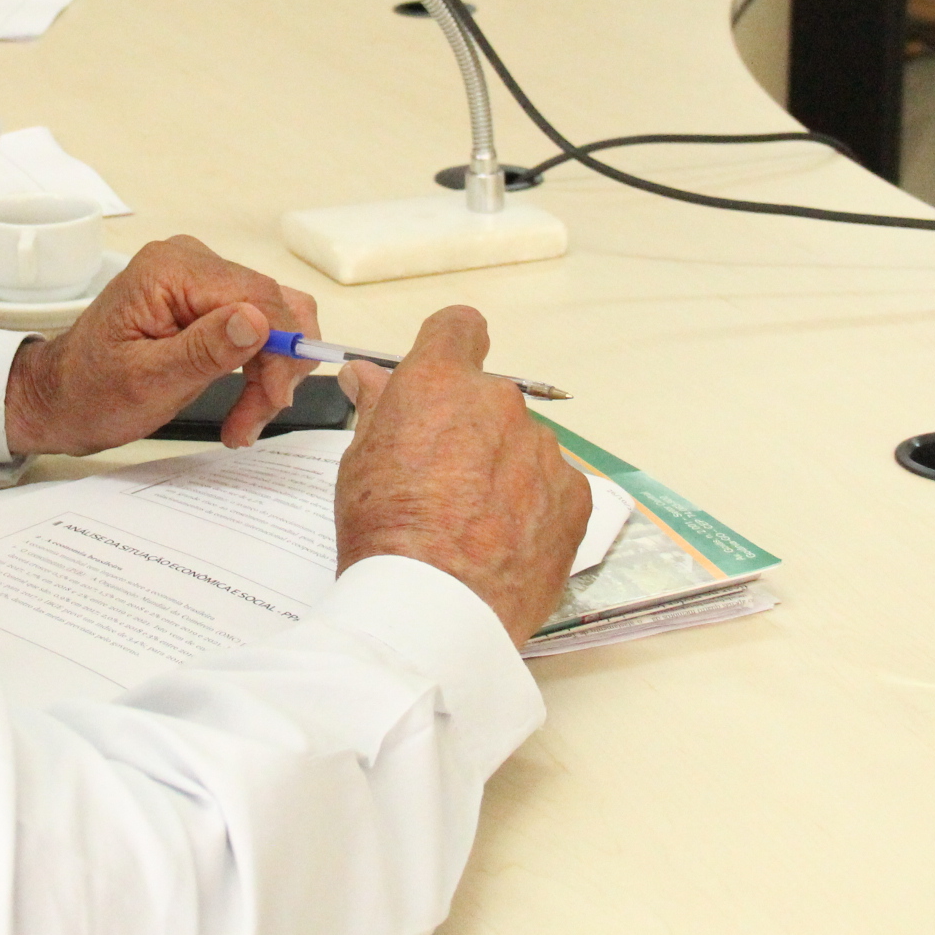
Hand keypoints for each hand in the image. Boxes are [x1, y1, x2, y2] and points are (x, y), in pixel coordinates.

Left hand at [4, 236, 318, 455]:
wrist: (61, 398)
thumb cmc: (90, 391)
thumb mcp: (147, 381)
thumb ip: (205, 350)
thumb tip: (258, 320)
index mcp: (171, 270)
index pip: (259, 298)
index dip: (280, 352)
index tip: (271, 400)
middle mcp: (190, 261)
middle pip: (274, 307)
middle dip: (275, 370)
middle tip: (249, 422)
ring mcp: (199, 277)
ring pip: (276, 318)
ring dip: (271, 373)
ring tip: (243, 420)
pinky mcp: (206, 299)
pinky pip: (259, 326)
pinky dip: (260, 366)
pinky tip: (243, 401)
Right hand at [333, 308, 589, 646]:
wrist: (435, 607)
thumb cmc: (384, 530)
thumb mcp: (359, 461)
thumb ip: (376, 406)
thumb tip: (367, 373)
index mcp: (440, 382)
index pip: (458, 327)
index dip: (449, 348)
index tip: (441, 379)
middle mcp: (499, 403)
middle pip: (489, 398)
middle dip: (470, 427)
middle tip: (442, 480)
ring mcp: (543, 449)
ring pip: (522, 445)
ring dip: (504, 469)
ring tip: (474, 525)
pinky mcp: (575, 495)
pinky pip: (553, 486)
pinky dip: (533, 507)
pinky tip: (504, 544)